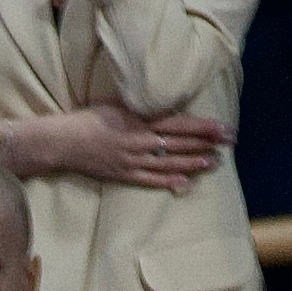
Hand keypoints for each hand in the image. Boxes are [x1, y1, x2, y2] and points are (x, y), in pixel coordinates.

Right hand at [42, 102, 228, 190]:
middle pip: (180, 142)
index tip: (223, 127)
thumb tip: (167, 109)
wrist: (62, 141)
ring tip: (213, 162)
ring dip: (193, 163)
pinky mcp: (123, 175)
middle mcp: (140, 141)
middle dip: (207, 143)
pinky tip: (186, 183)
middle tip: (229, 143)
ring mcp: (132, 160)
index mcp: (139, 120)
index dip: (203, 126)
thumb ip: (143, 109)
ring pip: (170, 163)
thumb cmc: (88, 119)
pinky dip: (169, 182)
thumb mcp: (118, 106)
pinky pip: (151, 180)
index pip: (180, 123)